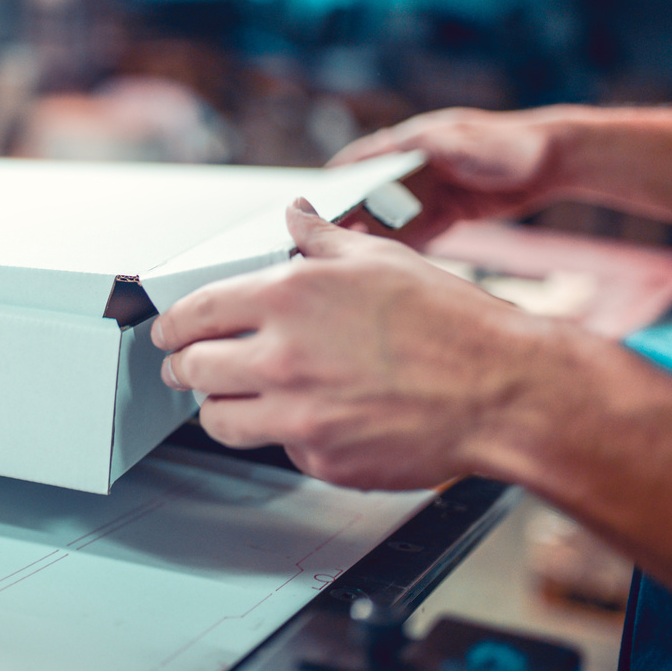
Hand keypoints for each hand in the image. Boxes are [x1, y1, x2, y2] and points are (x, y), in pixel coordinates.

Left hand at [151, 199, 546, 489]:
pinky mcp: (319, 456)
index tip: (168, 331)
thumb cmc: (451, 324)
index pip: (195, 311)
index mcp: (288, 297)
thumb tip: (292, 214)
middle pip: (192, 368)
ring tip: (234, 398)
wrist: (503, 392)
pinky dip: (284, 434)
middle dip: (184, 366)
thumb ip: (319, 239)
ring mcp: (297, 413)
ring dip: (218, 407)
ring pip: (218, 419)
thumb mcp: (379, 259)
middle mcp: (281, 355)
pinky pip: (277, 448)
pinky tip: (310, 417)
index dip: (173, 323)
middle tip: (188, 366)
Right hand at [328, 106, 564, 245]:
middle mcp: (423, 165)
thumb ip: (427, 144)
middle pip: (379, 190)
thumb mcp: (463, 140)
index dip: (342, 171)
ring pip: (400, 215)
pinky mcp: (456, 209)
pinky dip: (410, 243)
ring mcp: (438, 189)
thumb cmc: (509, 142)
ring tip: (360, 250)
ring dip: (382, 232)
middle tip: (333, 232)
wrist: (555, 159)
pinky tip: (397, 259)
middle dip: (356, 210)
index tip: (318, 189)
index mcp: (418, 141)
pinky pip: (425, 230)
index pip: (368, 155)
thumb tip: (389, 144)